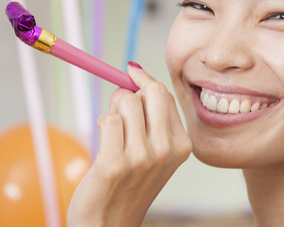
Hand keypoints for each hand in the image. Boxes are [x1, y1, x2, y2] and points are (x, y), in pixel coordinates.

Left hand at [67, 63, 191, 226]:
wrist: (108, 226)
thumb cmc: (128, 186)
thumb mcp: (153, 152)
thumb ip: (150, 116)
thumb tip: (132, 73)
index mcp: (182, 144)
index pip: (164, 94)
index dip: (143, 82)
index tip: (131, 75)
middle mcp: (166, 150)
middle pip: (151, 91)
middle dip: (130, 92)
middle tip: (120, 110)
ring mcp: (142, 157)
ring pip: (126, 102)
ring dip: (113, 111)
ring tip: (112, 135)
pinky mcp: (115, 163)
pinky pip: (108, 120)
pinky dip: (101, 124)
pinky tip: (104, 145)